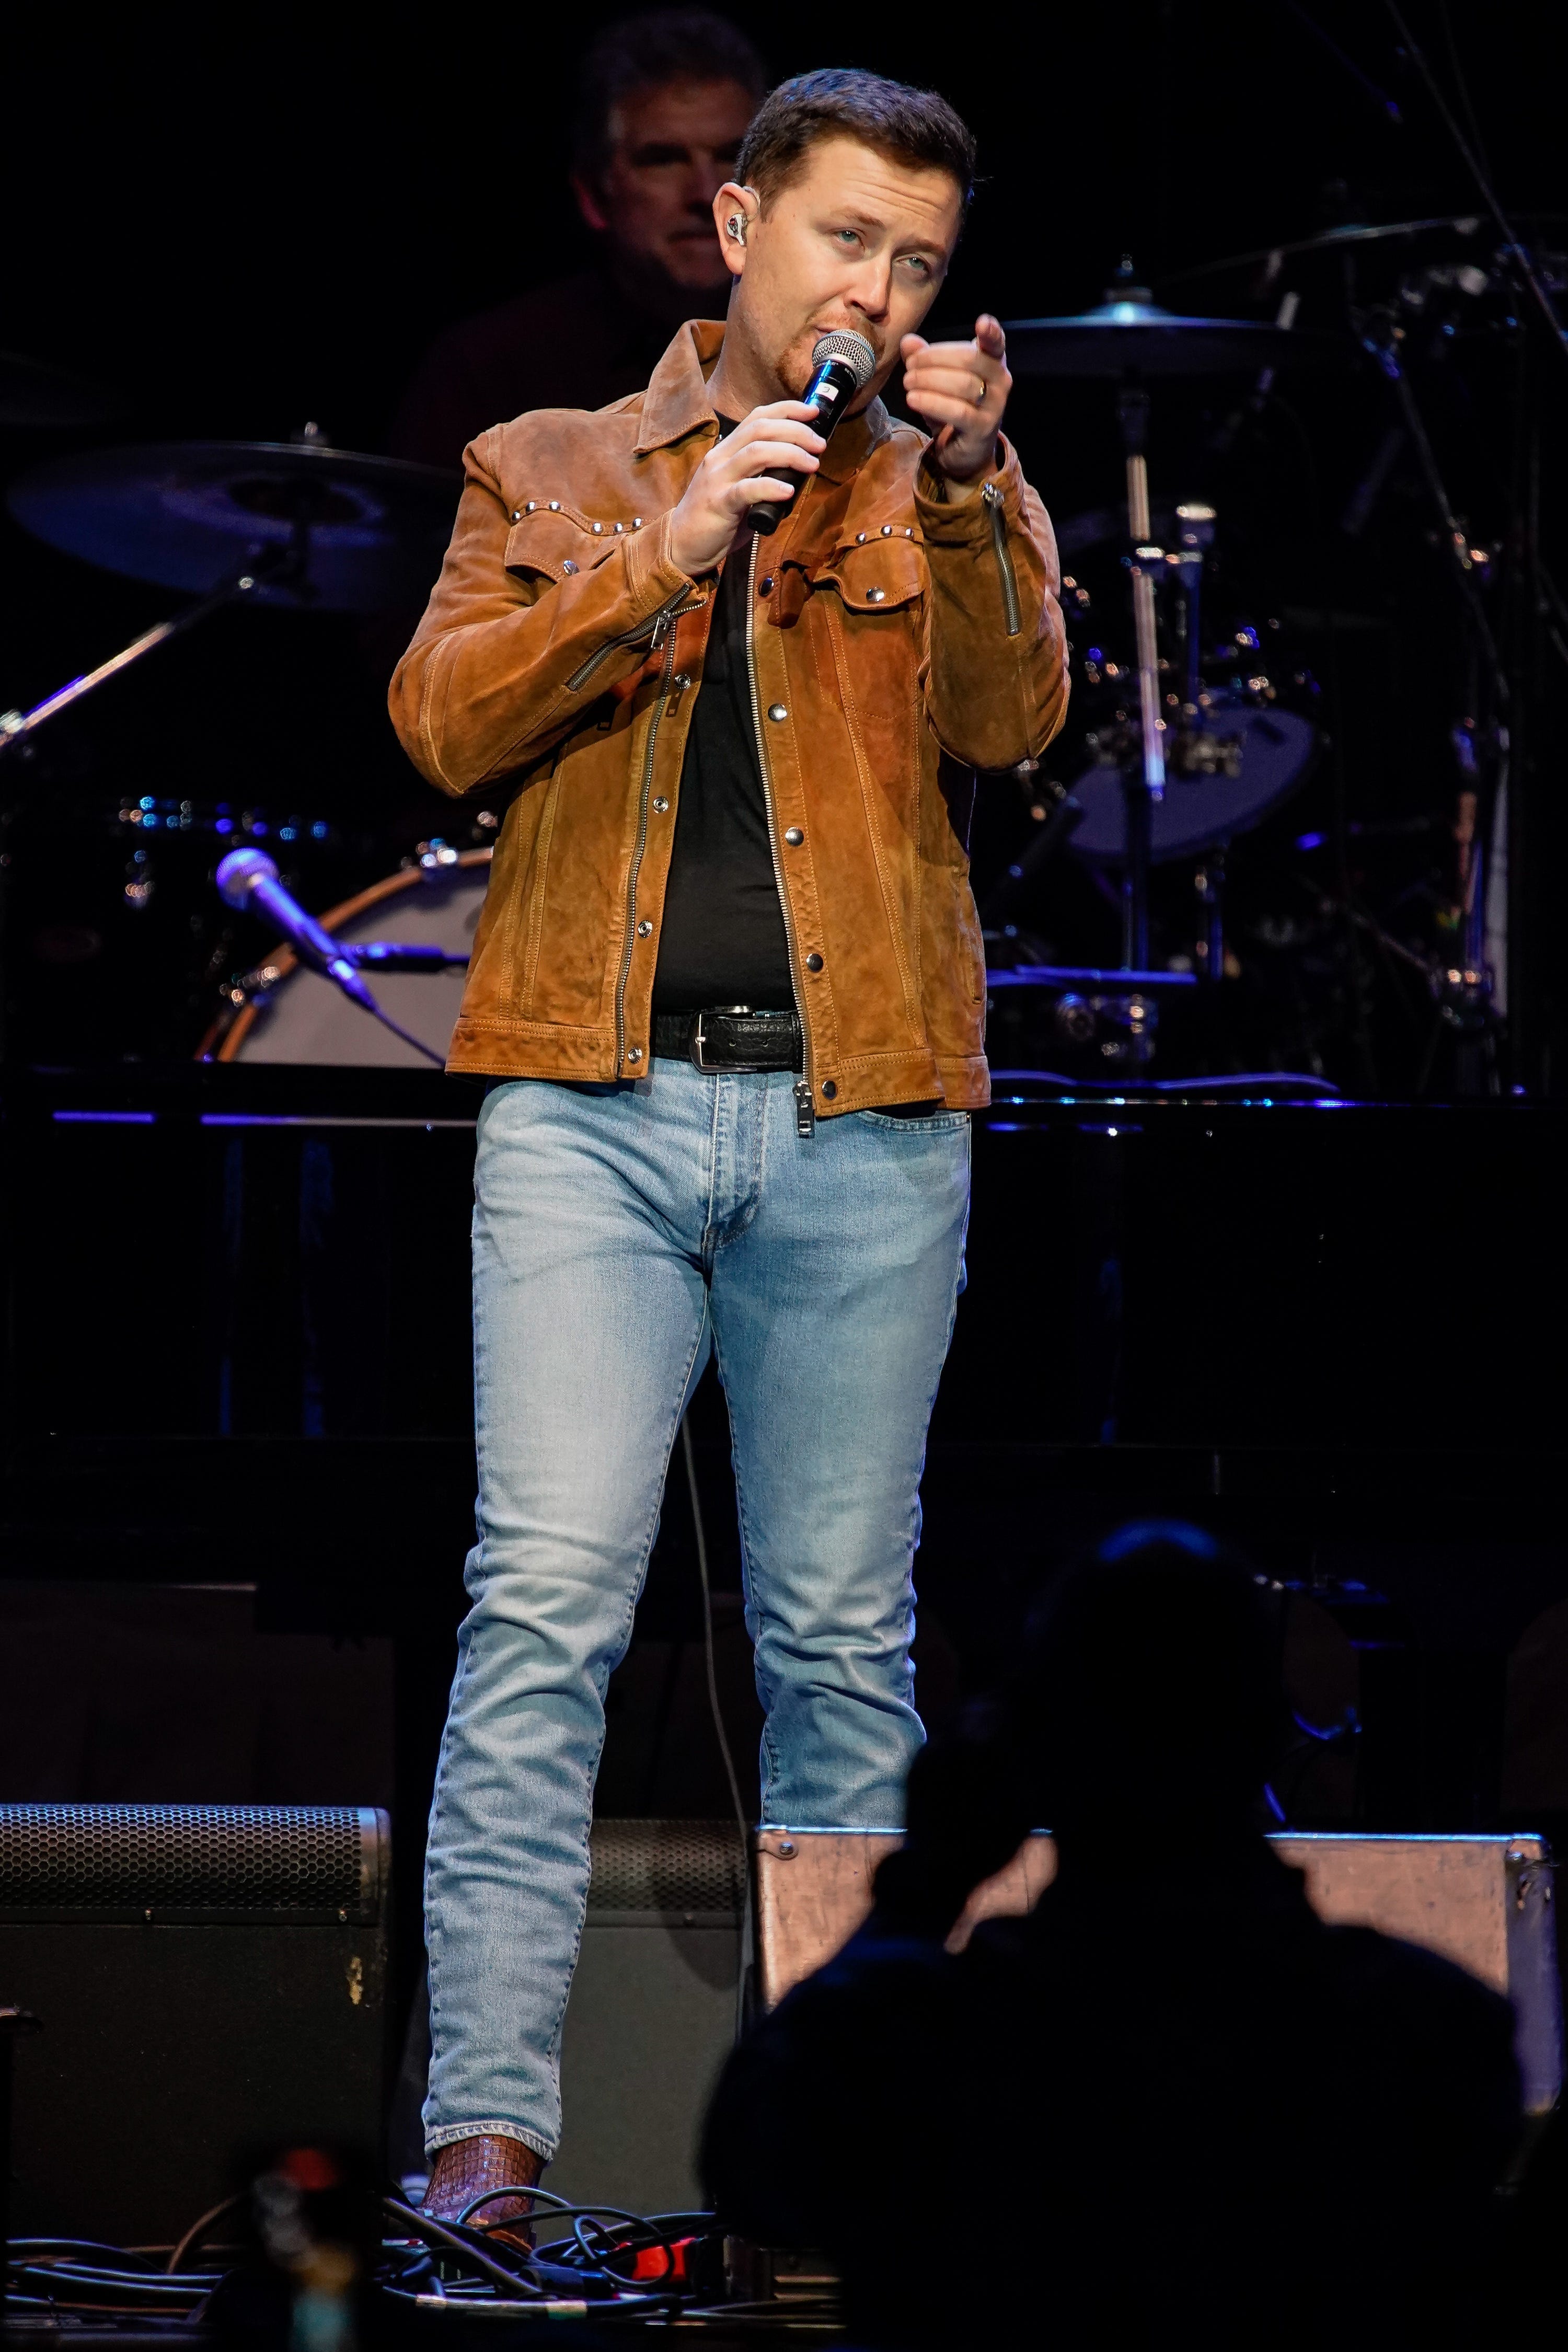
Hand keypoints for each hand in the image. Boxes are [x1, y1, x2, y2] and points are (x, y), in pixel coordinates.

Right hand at [668, 401, 826, 574]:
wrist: (681, 544)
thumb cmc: (715, 518)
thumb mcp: (738, 487)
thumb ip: (761, 475)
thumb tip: (797, 471)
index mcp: (726, 450)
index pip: (757, 417)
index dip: (787, 410)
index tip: (813, 413)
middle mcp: (721, 458)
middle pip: (761, 429)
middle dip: (796, 431)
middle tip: (820, 444)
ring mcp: (718, 480)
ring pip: (757, 453)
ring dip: (790, 454)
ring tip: (812, 464)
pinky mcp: (719, 504)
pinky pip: (747, 490)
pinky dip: (771, 487)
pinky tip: (788, 491)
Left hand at [900, 315, 1011, 492]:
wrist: (966, 451)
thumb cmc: (953, 407)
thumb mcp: (938, 381)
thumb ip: (924, 359)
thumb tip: (907, 341)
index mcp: (992, 362)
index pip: (996, 343)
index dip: (991, 332)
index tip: (981, 322)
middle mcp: (1000, 381)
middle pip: (970, 360)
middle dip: (935, 359)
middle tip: (910, 365)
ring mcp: (994, 406)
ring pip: (963, 385)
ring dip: (929, 380)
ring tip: (908, 382)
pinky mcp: (982, 428)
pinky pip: (957, 412)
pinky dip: (932, 403)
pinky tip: (913, 398)